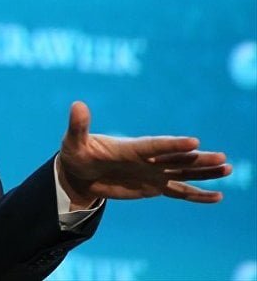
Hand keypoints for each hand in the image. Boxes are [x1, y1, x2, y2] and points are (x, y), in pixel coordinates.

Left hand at [57, 101, 230, 208]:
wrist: (79, 172)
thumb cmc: (76, 153)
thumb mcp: (73, 142)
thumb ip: (78, 126)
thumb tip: (77, 105)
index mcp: (130, 147)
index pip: (155, 146)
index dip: (172, 145)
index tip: (194, 142)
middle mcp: (146, 159)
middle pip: (176, 159)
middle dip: (198, 160)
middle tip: (221, 157)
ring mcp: (152, 173)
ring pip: (183, 173)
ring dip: (204, 172)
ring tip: (227, 168)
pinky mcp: (153, 187)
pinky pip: (178, 192)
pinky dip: (197, 195)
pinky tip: (217, 197)